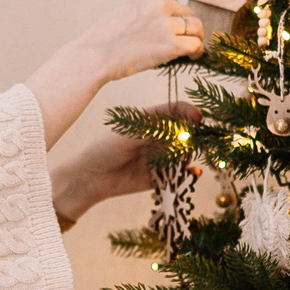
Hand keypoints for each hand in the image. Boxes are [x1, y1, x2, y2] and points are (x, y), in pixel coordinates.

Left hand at [52, 103, 199, 227]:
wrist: (90, 178)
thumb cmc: (104, 149)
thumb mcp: (126, 135)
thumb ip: (150, 130)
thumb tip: (177, 128)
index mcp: (150, 121)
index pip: (175, 110)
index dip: (189, 112)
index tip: (198, 119)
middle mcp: (159, 138)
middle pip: (185, 133)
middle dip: (194, 136)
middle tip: (193, 143)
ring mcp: (161, 157)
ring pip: (185, 154)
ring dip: (191, 156)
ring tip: (187, 159)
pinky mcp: (161, 177)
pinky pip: (180, 175)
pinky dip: (189, 174)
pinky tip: (193, 172)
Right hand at [82, 0, 203, 84]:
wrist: (94, 56)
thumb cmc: (104, 41)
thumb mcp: (124, 11)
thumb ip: (145, 12)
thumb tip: (168, 27)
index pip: (172, 2)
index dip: (174, 19)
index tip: (171, 31)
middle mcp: (158, 3)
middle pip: (187, 13)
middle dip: (188, 27)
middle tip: (188, 41)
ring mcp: (165, 23)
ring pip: (195, 27)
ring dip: (196, 38)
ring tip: (193, 50)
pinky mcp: (171, 43)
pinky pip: (195, 44)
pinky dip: (197, 51)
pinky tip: (193, 57)